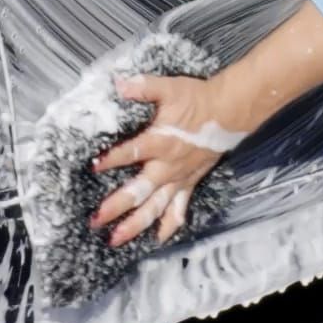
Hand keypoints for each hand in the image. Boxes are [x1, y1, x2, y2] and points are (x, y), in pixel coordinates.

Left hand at [89, 70, 246, 249]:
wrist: (228, 111)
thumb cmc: (197, 99)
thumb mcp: (169, 87)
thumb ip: (143, 87)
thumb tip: (118, 83)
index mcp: (160, 141)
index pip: (131, 153)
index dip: (112, 160)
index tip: (94, 167)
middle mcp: (167, 166)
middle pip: (139, 192)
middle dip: (116, 207)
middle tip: (96, 221)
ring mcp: (178, 178)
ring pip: (155, 208)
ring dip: (135, 225)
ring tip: (116, 240)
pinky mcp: (189, 183)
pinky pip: (179, 210)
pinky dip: (168, 226)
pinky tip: (156, 240)